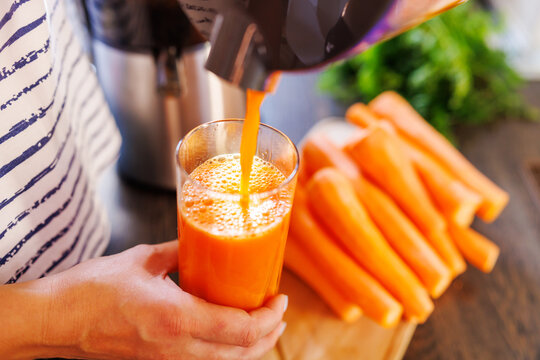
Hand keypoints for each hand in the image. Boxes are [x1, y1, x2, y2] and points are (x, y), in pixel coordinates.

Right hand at [1, 241, 286, 359]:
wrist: (54, 322)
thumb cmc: (89, 291)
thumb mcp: (141, 261)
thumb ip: (176, 252)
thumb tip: (199, 243)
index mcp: (175, 318)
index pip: (240, 330)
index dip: (268, 318)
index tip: (280, 298)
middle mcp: (176, 348)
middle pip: (240, 353)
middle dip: (268, 335)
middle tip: (279, 313)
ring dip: (251, 347)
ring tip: (264, 327)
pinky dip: (227, 353)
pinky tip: (229, 338)